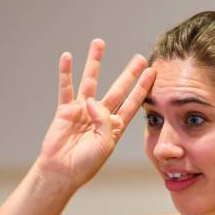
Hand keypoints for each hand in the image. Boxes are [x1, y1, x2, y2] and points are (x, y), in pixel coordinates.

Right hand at [36, 39, 155, 188]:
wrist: (62, 172)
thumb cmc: (86, 164)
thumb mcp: (104, 145)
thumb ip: (103, 122)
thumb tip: (92, 101)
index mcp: (115, 126)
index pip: (132, 103)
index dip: (142, 88)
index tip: (153, 73)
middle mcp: (101, 115)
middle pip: (117, 89)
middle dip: (129, 74)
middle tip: (139, 57)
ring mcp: (83, 111)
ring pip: (91, 81)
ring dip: (95, 62)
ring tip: (99, 43)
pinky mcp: (65, 110)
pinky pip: (66, 88)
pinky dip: (66, 73)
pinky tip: (68, 57)